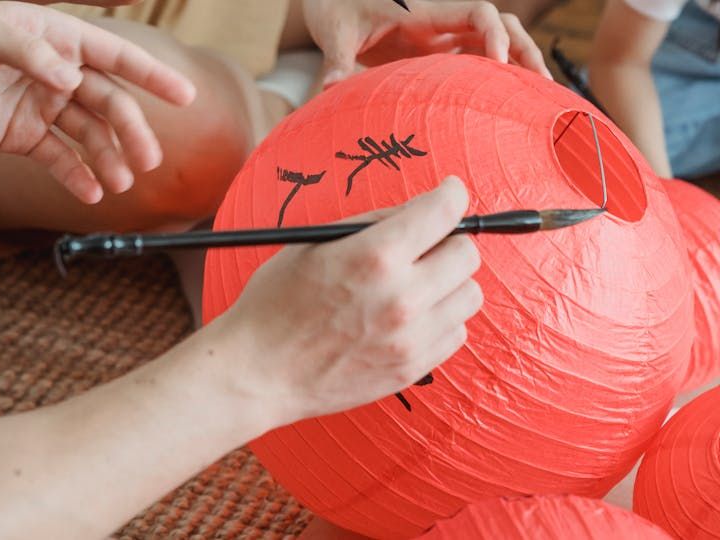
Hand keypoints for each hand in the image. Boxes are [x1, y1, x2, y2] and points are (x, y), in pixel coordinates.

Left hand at [0, 2, 195, 203]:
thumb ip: (29, 51)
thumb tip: (72, 79)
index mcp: (57, 39)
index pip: (115, 56)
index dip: (152, 75)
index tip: (185, 96)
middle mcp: (58, 73)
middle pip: (110, 104)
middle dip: (133, 133)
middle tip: (148, 162)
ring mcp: (45, 107)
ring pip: (93, 136)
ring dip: (111, 159)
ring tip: (120, 183)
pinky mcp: (27, 137)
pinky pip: (63, 160)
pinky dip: (80, 177)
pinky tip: (93, 194)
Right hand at [223, 177, 482, 423]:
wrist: (258, 373)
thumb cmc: (275, 304)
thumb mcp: (313, 244)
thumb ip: (371, 223)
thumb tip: (416, 210)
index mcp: (373, 257)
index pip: (443, 211)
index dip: (451, 194)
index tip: (449, 194)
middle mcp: (401, 298)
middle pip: (467, 254)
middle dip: (449, 240)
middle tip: (427, 244)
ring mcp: (410, 339)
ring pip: (470, 295)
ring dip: (450, 282)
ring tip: (418, 284)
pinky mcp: (412, 368)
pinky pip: (457, 332)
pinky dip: (442, 318)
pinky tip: (412, 316)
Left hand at [302, 0, 551, 86]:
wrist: (332, 2)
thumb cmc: (334, 9)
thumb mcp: (334, 33)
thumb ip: (337, 60)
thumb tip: (331, 87)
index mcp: (424, 10)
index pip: (477, 13)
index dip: (495, 36)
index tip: (500, 65)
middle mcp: (440, 21)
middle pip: (499, 25)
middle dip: (524, 50)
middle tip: (540, 86)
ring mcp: (441, 37)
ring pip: (494, 42)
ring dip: (518, 62)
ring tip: (536, 97)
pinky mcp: (436, 53)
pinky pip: (475, 60)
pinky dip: (496, 76)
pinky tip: (507, 104)